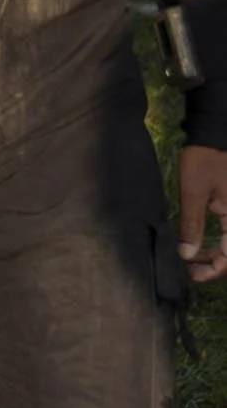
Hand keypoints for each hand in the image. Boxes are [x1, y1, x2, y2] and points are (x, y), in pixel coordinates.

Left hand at [179, 144, 226, 283]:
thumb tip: (187, 254)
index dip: (214, 270)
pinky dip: (220, 242)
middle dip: (216, 265)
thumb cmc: (205, 158)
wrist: (217, 133)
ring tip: (193, 258)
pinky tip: (201, 243)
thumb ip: (192, 224)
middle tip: (191, 268)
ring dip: (218, 255)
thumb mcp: (193, 191)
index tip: (192, 274)